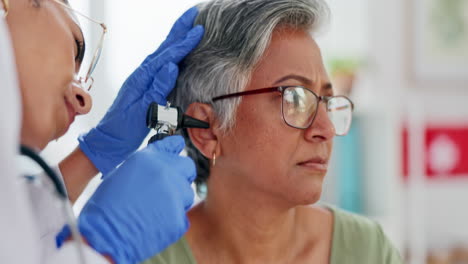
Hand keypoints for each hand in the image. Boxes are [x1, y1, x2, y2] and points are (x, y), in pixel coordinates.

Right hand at [57, 136, 195, 263]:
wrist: (103, 237)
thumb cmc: (106, 207)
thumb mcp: (123, 174)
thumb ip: (147, 166)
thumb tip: (159, 164)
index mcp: (149, 158)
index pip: (175, 145)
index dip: (174, 154)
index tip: (174, 157)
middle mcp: (165, 172)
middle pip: (188, 167)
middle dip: (180, 175)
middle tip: (166, 188)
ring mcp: (175, 195)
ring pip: (187, 192)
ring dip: (177, 198)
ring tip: (155, 209)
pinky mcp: (179, 217)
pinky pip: (182, 215)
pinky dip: (172, 220)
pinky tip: (155, 223)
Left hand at [78, 7, 203, 174]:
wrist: (110, 141)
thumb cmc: (124, 128)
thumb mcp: (142, 110)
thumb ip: (157, 88)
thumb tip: (171, 65)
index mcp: (142, 78)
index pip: (167, 56)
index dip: (183, 42)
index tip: (198, 30)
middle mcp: (142, 75)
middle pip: (164, 47)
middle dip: (178, 30)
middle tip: (192, 15)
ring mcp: (143, 80)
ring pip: (163, 54)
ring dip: (175, 39)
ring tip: (187, 28)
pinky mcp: (146, 87)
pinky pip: (161, 65)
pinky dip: (171, 54)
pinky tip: (176, 53)